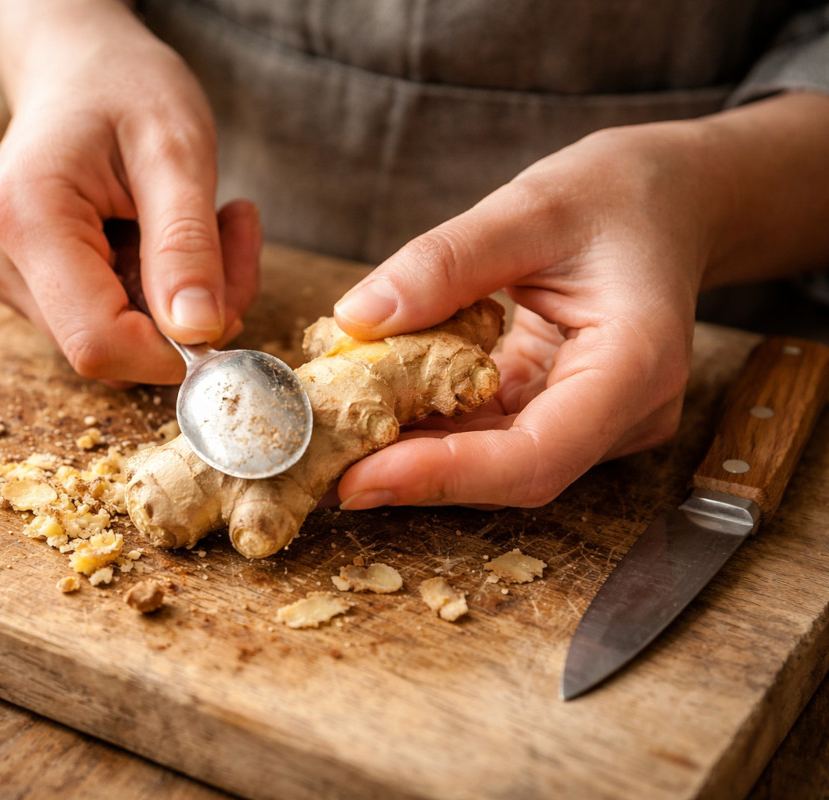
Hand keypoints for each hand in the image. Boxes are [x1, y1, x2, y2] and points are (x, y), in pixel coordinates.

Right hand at [0, 0, 261, 385]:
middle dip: (188, 318)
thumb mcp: (176, 148)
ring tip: (208, 223)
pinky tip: (170, 237)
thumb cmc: (125, 87)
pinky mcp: (28, 285)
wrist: (79, 65)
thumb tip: (199, 333)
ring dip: (179, 305)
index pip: (98, 342)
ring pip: (115, 344)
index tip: (231, 302)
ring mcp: (7, 276)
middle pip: (109, 348)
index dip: (172, 350)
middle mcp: (0, 259)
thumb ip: (186, 243)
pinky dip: (158, 296)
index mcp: (25, 218)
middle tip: (233, 236)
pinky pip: (108, 324)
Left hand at [331, 91, 828, 509]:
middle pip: (510, 474)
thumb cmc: (620, 195)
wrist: (672, 201)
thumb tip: (358, 316)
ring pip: (495, 463)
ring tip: (334, 437)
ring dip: (415, 454)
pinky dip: (434, 426)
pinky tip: (376, 409)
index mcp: (634, 367)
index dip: (443, 477)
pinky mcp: (564, 412)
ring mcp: (596, 421)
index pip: (536, 456)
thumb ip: (445, 261)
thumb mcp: (531, 207)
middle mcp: (622, 413)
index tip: (359, 478)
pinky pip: (493, 433)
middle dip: (414, 474)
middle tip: (322, 464)